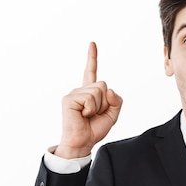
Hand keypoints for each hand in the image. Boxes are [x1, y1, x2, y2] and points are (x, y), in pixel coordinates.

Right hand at [54, 42, 122, 158]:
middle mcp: (81, 90)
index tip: (92, 43)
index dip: (92, 58)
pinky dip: (91, 109)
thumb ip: (116, 101)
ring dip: (98, 107)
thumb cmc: (94, 129)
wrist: (82, 142)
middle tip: (94, 114)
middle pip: (104, 85)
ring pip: (99, 91)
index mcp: (90, 93)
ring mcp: (74, 93)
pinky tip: (82, 115)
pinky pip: (90, 98)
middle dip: (105, 102)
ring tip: (87, 116)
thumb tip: (109, 90)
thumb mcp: (113, 115)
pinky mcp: (69, 98)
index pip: (91, 72)